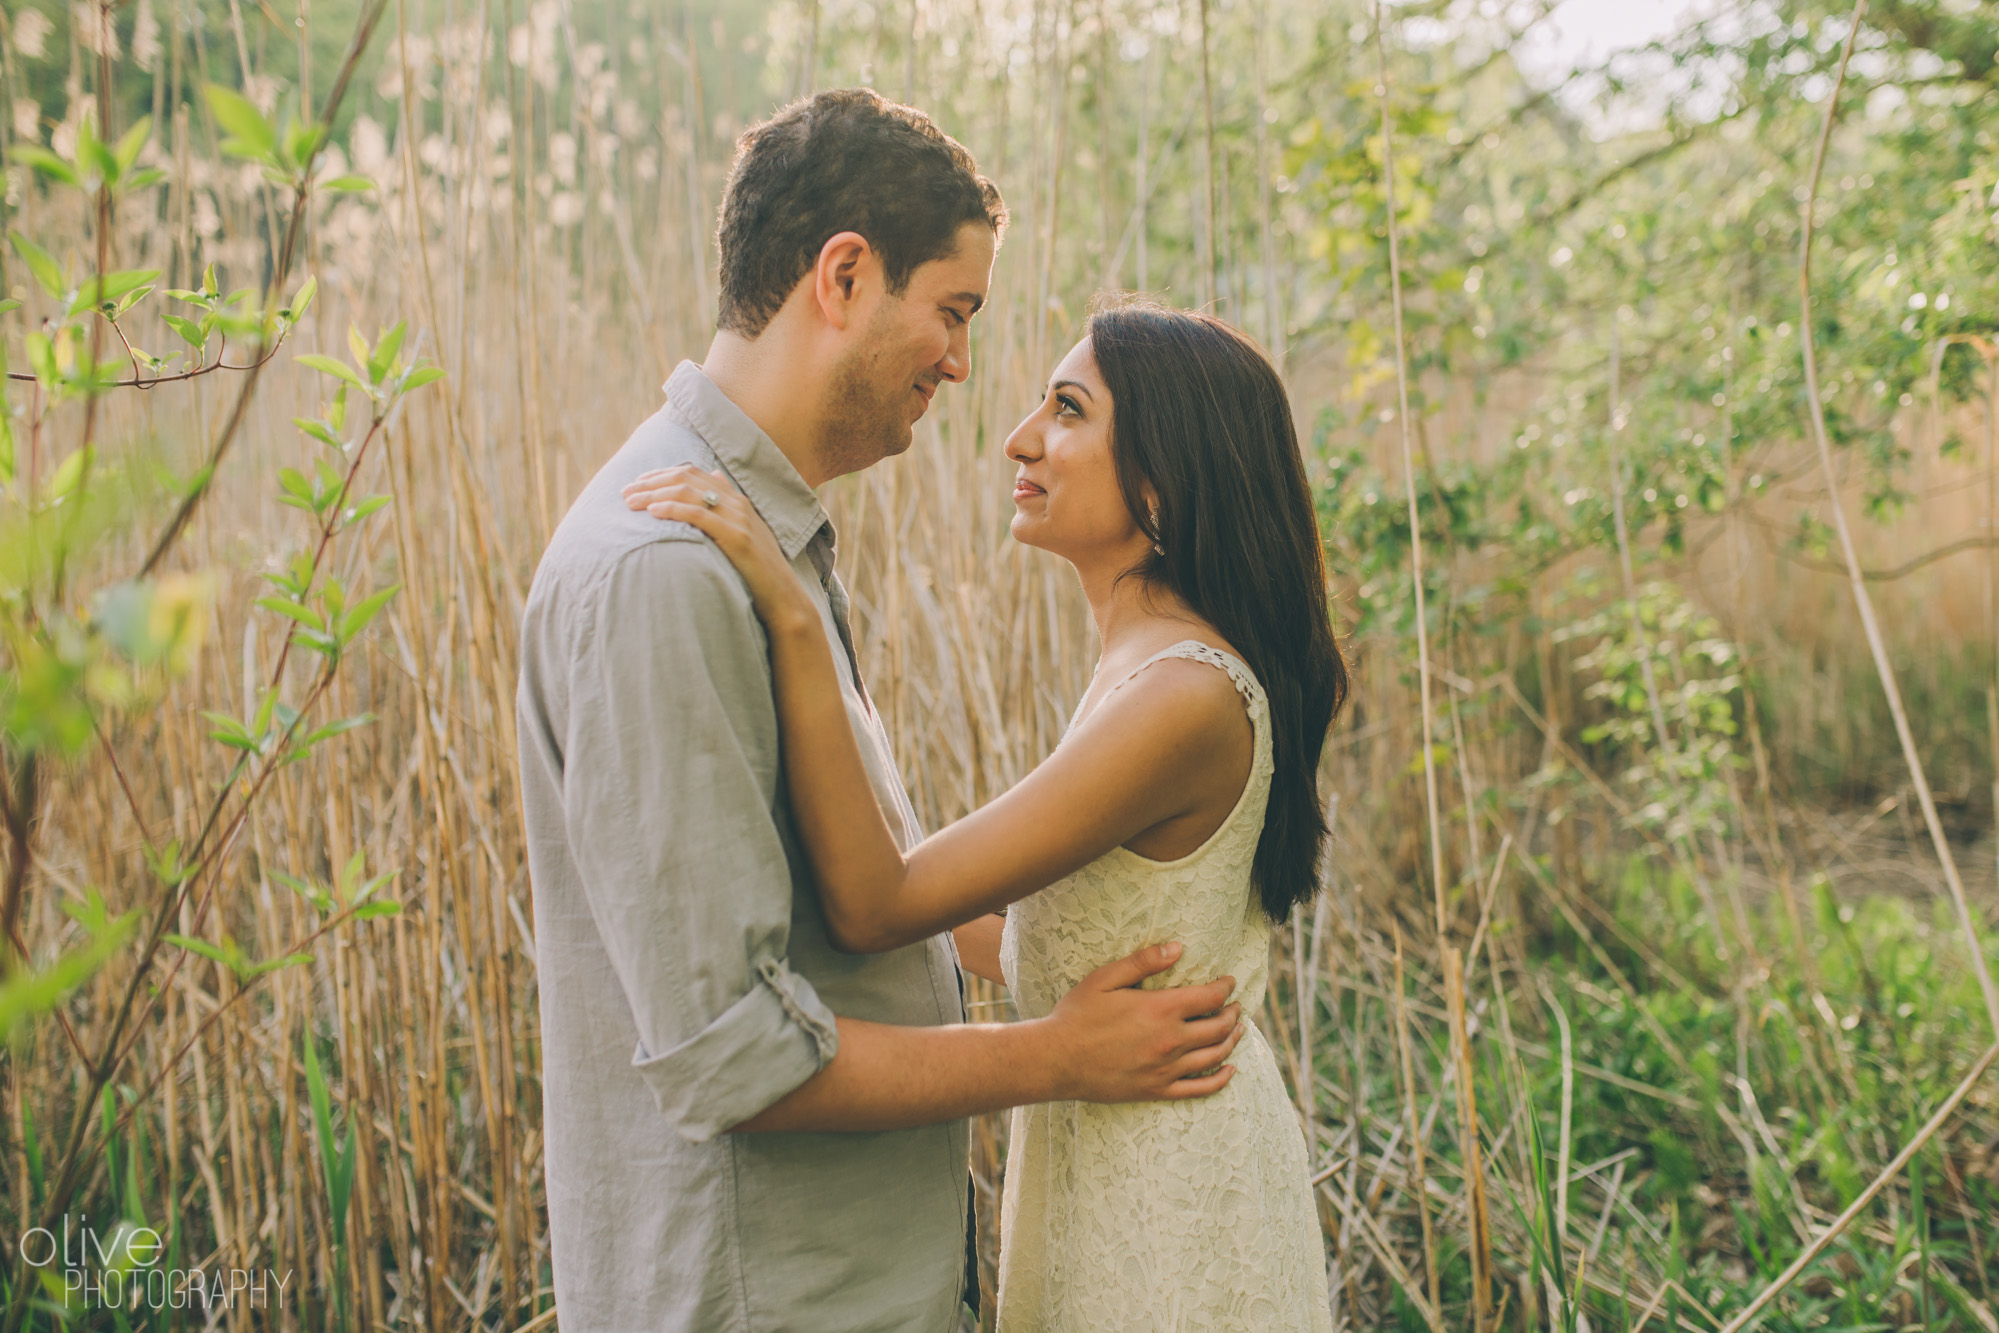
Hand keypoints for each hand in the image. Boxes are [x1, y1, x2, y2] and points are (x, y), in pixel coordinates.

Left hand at [622, 465, 814, 630]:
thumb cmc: (757, 572)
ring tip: (631, 502)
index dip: (662, 474)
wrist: (783, 598)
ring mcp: (739, 518)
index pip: (693, 473)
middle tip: (625, 492)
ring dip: (655, 494)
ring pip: (689, 493)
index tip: (638, 482)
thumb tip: (714, 476)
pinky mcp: (738, 537)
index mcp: (737, 500)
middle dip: (651, 482)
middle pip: (687, 478)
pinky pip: (699, 515)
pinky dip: (673, 510)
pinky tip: (653, 512)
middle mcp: (738, 503)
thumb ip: (727, 507)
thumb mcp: (743, 534)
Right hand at [1039, 942, 1242, 1102]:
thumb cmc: (1077, 1015)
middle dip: (1233, 1013)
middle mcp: (1171, 1040)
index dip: (1225, 987)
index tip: (1230, 981)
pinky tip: (1230, 1071)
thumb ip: (1143, 962)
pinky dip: (1220, 1079)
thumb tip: (1177, 948)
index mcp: (1161, 1009)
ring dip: (1232, 1041)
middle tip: (1237, 1006)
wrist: (1056, 1059)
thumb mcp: (1106, 978)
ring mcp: (1167, 1068)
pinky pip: (1200, 1089)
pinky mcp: (1158, 1090)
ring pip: (1215, 1056)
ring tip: (1238, 1031)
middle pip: (1218, 1026)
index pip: (1210, 997)